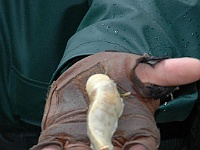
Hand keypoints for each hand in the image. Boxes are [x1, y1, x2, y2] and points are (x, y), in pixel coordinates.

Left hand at [31, 52, 199, 149]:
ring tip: (74, 149)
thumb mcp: (143, 72)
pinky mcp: (59, 134)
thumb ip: (167, 72)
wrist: (92, 71)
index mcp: (134, 131)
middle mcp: (109, 140)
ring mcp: (82, 139)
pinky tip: (49, 149)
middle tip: (98, 149)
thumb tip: (197, 65)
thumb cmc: (122, 73)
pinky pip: (52, 148)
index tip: (135, 149)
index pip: (140, 149)